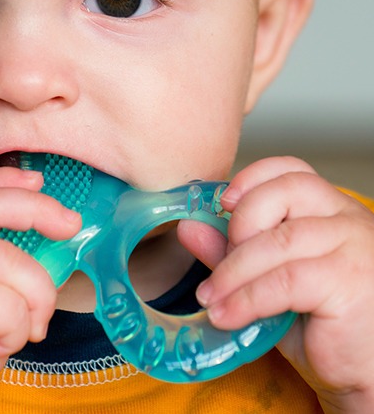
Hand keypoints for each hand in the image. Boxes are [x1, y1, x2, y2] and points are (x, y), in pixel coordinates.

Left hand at [179, 157, 373, 412]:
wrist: (366, 374)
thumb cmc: (325, 326)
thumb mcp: (271, 281)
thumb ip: (233, 251)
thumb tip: (189, 227)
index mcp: (332, 210)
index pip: (292, 170)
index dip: (252, 178)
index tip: (221, 202)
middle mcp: (348, 220)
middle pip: (285, 192)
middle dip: (240, 223)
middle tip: (219, 263)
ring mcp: (353, 248)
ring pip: (279, 240)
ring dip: (233, 270)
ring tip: (211, 297)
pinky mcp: (349, 283)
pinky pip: (285, 280)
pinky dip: (247, 298)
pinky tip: (227, 315)